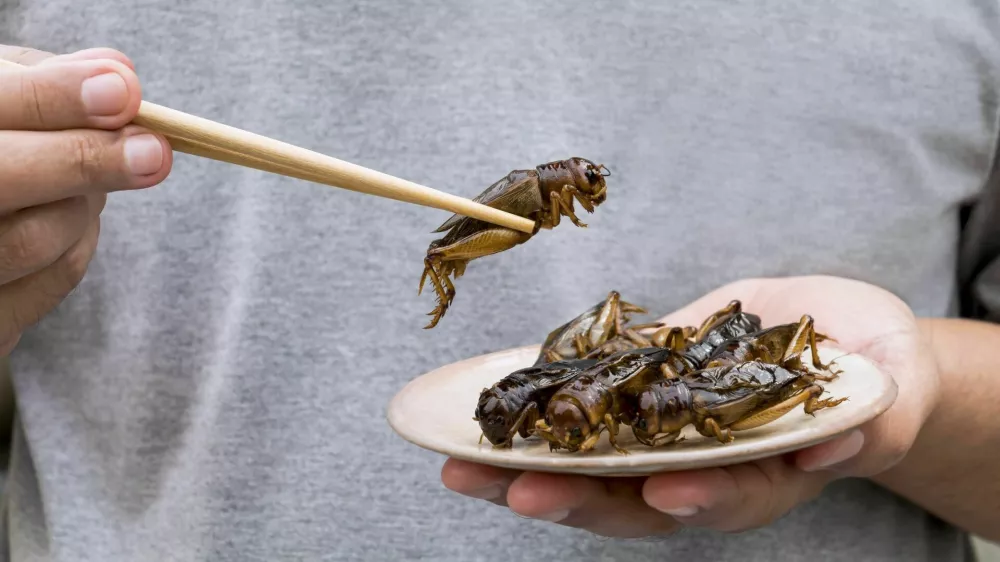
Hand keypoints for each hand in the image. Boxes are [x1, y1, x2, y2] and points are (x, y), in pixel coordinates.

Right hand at [0, 45, 172, 354]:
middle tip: (156, 152)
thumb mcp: (0, 98)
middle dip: (88, 161)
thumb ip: (48, 82)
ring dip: (89, 201)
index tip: (124, 91)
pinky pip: (57, 277)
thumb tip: (119, 76)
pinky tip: (73, 214)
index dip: (54, 98)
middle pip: (4, 178)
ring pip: (41, 236)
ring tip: (99, 169)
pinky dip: (82, 239)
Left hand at [440, 275, 939, 536]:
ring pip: (592, 466)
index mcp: (766, 474)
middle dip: (576, 497)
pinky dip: (534, 413)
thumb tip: (834, 442)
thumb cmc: (875, 365)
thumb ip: (871, 418)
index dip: (696, 498)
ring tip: (465, 465)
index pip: (728, 498)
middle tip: (515, 490)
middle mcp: (704, 468)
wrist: (839, 337)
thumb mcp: (887, 385)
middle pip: (636, 498)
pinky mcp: (636, 395)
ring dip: (528, 467)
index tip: (661, 492)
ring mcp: (664, 435)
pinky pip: (581, 411)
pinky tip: (483, 408)